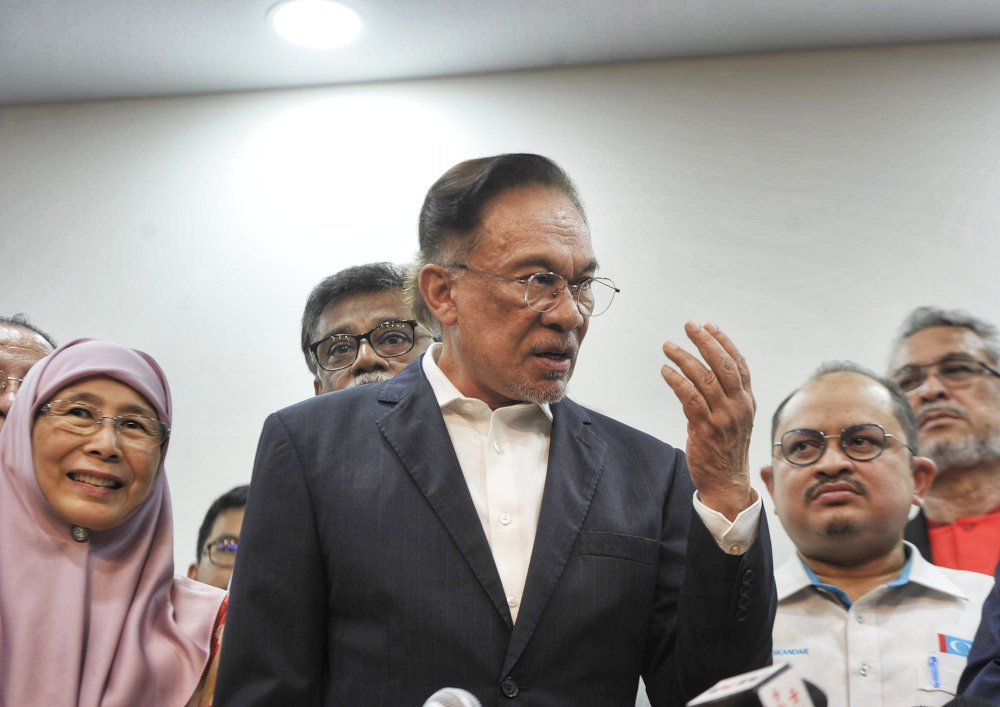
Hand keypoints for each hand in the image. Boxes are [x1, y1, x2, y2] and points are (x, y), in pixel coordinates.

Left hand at [661, 321, 755, 520]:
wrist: (728, 482)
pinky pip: (690, 398)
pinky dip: (677, 381)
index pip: (738, 364)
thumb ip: (727, 395)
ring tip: (669, 346)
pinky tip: (666, 371)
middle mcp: (739, 407)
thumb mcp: (736, 418)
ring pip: (704, 379)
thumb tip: (707, 369)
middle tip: (689, 326)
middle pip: (723, 366)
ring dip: (684, 358)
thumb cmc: (728, 448)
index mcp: (747, 401)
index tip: (708, 325)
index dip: (723, 342)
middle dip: (705, 342)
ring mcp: (723, 418)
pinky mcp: (705, 429)